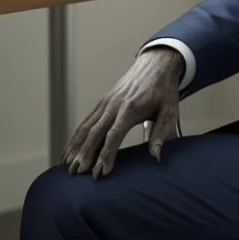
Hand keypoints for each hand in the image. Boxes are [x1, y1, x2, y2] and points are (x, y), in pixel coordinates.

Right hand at [61, 48, 183, 178]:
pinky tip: (68, 151)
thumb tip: (156, 156)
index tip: (100, 172)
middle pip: (95, 132)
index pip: (114, 134)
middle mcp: (114, 105)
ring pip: (86, 127)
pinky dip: (75, 137)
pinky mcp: (102, 103)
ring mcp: (105, 103)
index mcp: (131, 108)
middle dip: (85, 154)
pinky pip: (85, 122)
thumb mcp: (170, 110)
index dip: (106, 154)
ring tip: (67, 167)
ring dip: (75, 147)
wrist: (156, 64)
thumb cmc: (164, 90)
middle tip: (77, 174)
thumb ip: (163, 133)